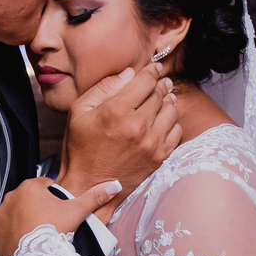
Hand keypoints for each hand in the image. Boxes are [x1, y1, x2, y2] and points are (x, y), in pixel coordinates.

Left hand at [0, 177, 122, 255]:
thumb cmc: (54, 233)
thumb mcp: (77, 212)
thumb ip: (95, 196)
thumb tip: (114, 185)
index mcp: (31, 187)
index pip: (44, 184)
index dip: (54, 196)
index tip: (58, 209)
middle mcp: (11, 196)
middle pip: (28, 197)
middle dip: (37, 206)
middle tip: (49, 222)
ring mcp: (0, 213)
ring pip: (15, 210)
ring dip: (22, 217)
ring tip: (36, 232)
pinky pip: (2, 226)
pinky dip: (10, 230)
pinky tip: (22, 238)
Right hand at [57, 63, 180, 197]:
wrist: (88, 186)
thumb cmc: (80, 148)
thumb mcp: (80, 112)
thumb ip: (104, 88)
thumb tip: (129, 73)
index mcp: (118, 111)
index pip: (145, 81)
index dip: (151, 71)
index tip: (153, 68)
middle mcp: (139, 126)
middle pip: (159, 94)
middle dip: (160, 84)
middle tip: (160, 81)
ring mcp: (152, 143)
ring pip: (171, 111)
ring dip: (168, 101)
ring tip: (164, 98)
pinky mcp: (160, 156)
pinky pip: (176, 131)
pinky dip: (172, 122)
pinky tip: (163, 120)